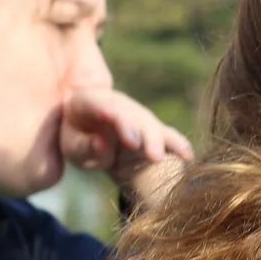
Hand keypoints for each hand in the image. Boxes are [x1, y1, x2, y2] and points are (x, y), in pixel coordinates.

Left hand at [62, 88, 193, 203]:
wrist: (94, 133)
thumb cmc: (80, 140)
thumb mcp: (73, 147)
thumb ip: (84, 146)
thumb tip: (102, 144)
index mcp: (88, 101)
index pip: (102, 104)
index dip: (116, 116)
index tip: (129, 137)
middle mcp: (118, 104)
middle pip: (132, 114)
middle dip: (143, 133)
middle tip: (149, 154)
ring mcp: (138, 115)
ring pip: (150, 124)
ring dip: (157, 141)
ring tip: (158, 158)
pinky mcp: (153, 129)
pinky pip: (167, 135)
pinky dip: (178, 144)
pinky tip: (187, 156)